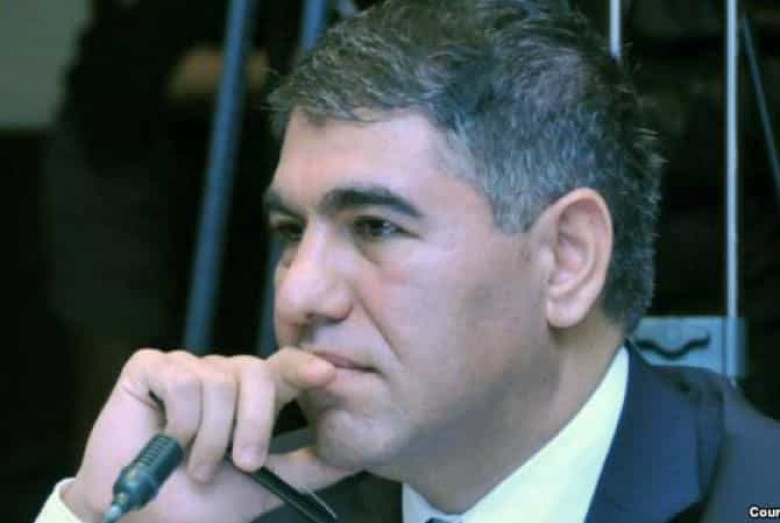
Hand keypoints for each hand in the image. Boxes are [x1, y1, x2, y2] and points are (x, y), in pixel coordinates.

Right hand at [62, 347, 357, 522]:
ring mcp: (185, 367)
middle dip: (254, 425)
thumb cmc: (197, 503)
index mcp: (250, 397)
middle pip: (256, 373)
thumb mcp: (260, 489)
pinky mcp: (149, 367)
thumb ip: (305, 470)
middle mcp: (221, 375)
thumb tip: (352, 456)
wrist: (140, 516)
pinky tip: (167, 441)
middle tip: (242, 464)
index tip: (327, 374)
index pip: (284, 367)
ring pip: (219, 382)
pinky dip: (180, 422)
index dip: (304, 366)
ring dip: (210, 437)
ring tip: (195, 465)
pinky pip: (183, 381)